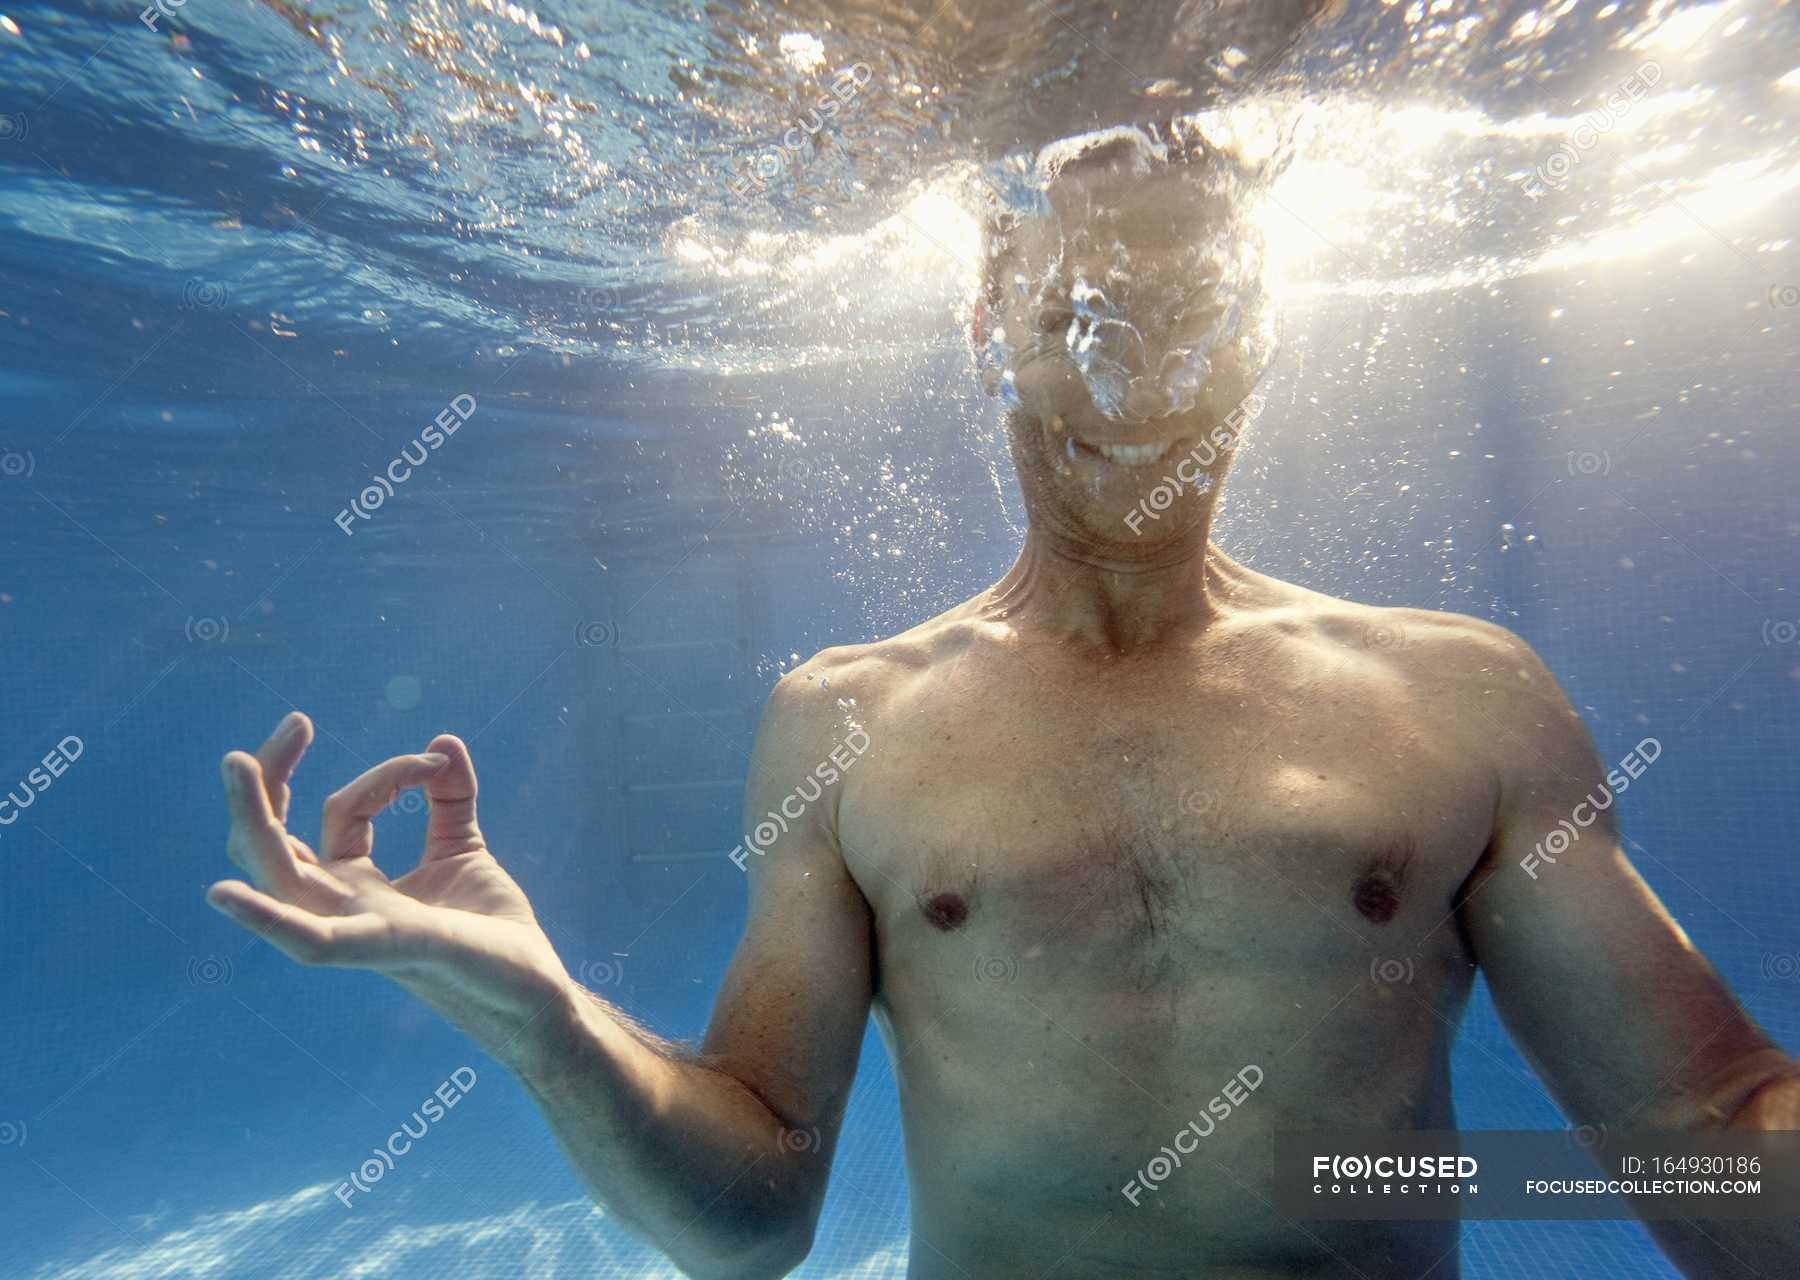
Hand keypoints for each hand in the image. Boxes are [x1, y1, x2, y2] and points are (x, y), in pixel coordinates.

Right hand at [209, 712, 576, 1066]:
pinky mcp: (391, 949)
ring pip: (279, 876)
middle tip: (296, 722)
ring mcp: (358, 929)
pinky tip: (224, 894)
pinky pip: (314, 942)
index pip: (340, 811)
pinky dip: (267, 919)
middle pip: (274, 842)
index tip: (438, 761)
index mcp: (356, 885)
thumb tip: (444, 740)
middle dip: (271, 779)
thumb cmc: (492, 933)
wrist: (536, 991)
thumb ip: (450, 799)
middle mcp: (343, 907)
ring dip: (253, 818)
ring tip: (236, 763)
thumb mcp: (465, 851)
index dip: (386, 774)